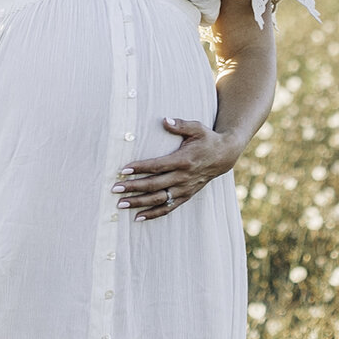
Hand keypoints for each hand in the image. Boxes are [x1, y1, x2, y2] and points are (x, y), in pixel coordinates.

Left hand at [115, 116, 240, 220]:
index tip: (123, 170)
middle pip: (154, 185)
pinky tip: (138, 217)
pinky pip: (168, 208)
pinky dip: (153, 214)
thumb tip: (165, 120)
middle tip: (115, 189)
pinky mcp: (186, 196)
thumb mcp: (197, 128)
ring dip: (139, 203)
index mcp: (183, 160)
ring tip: (120, 204)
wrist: (224, 156)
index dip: (140, 168)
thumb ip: (181, 125)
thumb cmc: (207, 139)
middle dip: (133, 187)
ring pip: (159, 199)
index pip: (158, 166)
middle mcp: (183, 177)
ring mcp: (184, 189)